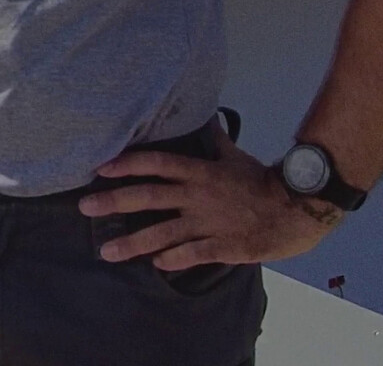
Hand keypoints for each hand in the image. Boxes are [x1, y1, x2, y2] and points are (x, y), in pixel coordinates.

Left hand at [80, 122, 339, 268]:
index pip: (156, 163)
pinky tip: (156, 264)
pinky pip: (193, 253)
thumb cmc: (263, 182)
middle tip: (85, 207)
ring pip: (163, 232)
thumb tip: (208, 120)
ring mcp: (209, 222)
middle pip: (149, 196)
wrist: (298, 208)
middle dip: (114, 201)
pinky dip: (173, 258)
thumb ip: (215, 142)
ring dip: (133, 242)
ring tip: (106, 252)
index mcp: (199, 172)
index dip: (127, 164)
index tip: (100, 168)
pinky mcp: (224, 246)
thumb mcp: (236, 157)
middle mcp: (197, 196)